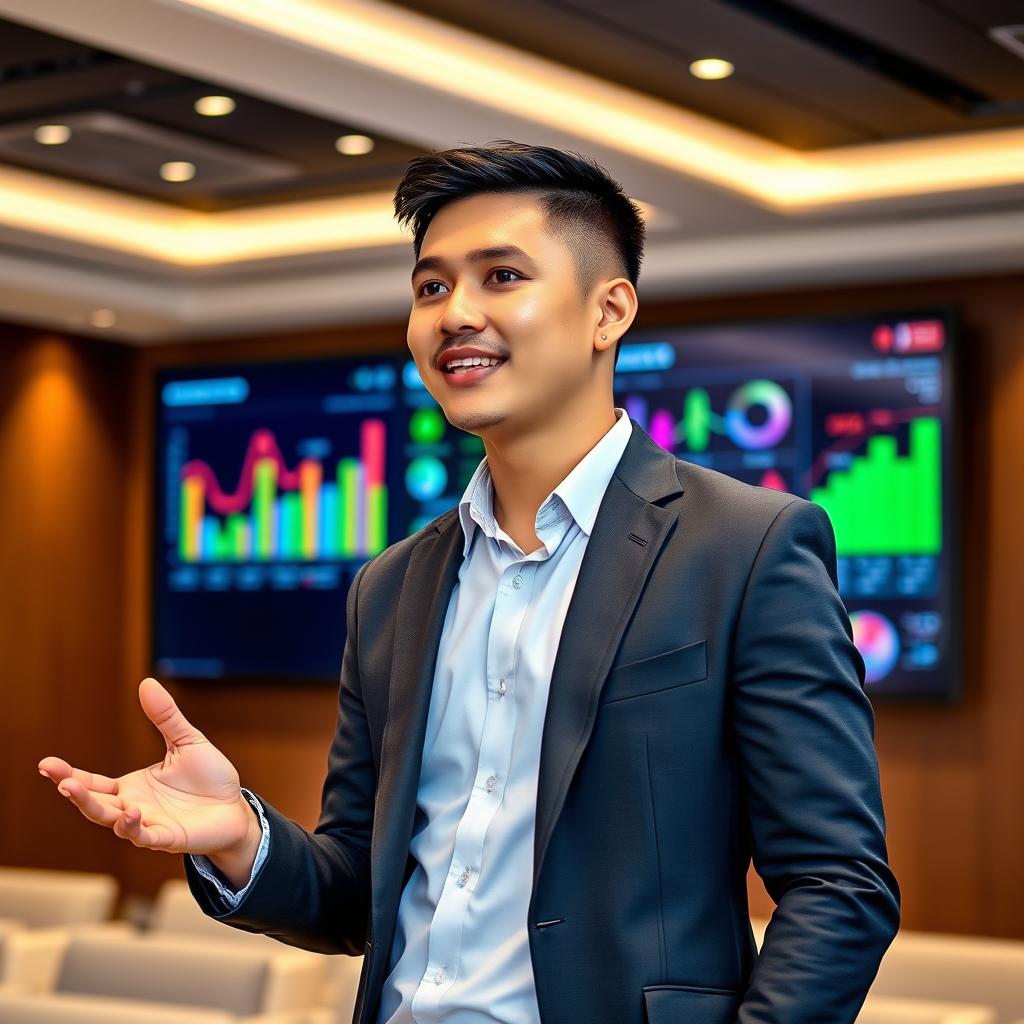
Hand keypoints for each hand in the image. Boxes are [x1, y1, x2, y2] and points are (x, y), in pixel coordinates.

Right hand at [39, 678, 258, 863]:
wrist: (236, 808)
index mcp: (133, 786)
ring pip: (114, 822)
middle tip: (57, 780)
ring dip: (96, 809)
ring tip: (78, 791)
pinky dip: (134, 829)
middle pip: (96, 804)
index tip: (46, 764)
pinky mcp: (169, 838)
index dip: (70, 776)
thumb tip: (146, 682)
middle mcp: (134, 808)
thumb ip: (165, 717)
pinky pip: (146, 836)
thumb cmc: (209, 778)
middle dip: (75, 793)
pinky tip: (130, 814)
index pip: (94, 783)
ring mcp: (149, 825)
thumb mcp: (186, 741)